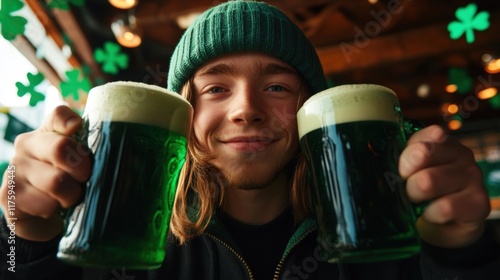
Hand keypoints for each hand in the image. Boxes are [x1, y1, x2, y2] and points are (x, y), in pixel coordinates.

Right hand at [0, 106, 90, 240]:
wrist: (38, 215)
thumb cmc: (68, 183)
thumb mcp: (82, 164)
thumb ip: (98, 153)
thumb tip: (133, 156)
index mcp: (48, 131)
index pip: (59, 115)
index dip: (70, 121)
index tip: (77, 129)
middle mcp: (27, 144)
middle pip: (61, 148)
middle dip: (82, 169)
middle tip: (84, 179)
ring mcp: (15, 168)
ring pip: (56, 181)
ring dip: (71, 195)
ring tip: (69, 196)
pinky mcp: (9, 194)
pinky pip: (45, 203)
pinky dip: (56, 209)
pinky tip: (53, 207)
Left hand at [399, 125, 489, 247]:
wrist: (442, 227)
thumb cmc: (419, 195)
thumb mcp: (404, 175)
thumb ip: (394, 162)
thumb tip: (373, 162)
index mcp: (438, 141)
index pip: (418, 136)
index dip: (403, 156)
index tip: (399, 171)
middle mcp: (459, 153)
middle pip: (421, 154)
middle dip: (405, 177)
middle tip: (406, 190)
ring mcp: (472, 175)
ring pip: (428, 180)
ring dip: (415, 197)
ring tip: (417, 203)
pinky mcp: (478, 202)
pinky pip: (444, 207)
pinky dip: (430, 214)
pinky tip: (430, 215)